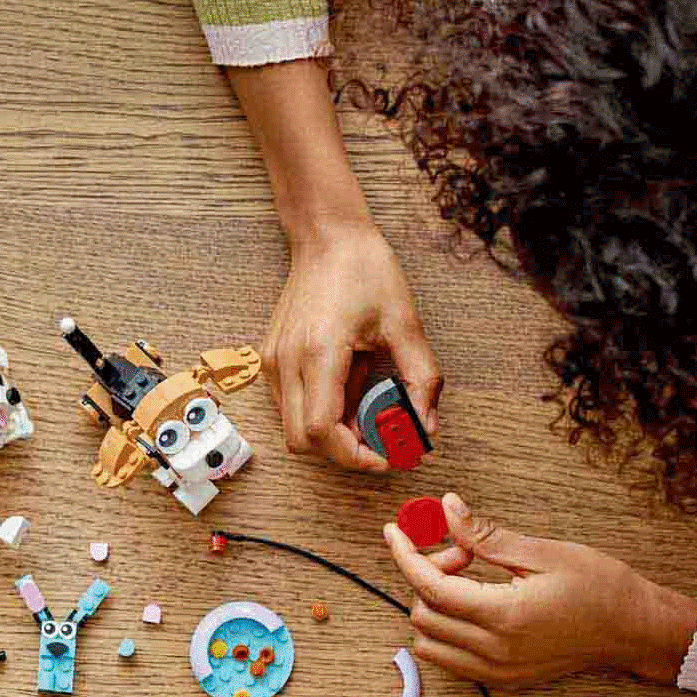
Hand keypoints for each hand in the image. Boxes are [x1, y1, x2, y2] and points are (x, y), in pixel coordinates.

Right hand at [262, 221, 442, 467]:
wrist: (326, 238)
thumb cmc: (363, 270)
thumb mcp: (405, 323)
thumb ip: (421, 379)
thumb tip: (425, 426)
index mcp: (318, 352)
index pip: (322, 431)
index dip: (354, 456)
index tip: (386, 458)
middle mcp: (287, 362)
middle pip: (303, 441)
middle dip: (343, 452)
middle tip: (380, 441)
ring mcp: (273, 364)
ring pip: (293, 430)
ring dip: (330, 434)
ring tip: (364, 408)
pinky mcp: (271, 362)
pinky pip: (290, 408)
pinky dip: (319, 415)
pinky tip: (345, 390)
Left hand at [383, 493, 696, 686]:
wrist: (635, 630)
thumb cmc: (600, 588)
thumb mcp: (542, 552)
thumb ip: (485, 535)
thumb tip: (446, 509)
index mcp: (503, 617)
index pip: (429, 586)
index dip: (404, 555)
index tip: (393, 531)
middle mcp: (494, 652)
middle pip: (422, 613)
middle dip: (428, 576)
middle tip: (462, 554)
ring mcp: (497, 672)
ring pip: (429, 641)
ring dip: (433, 606)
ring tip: (470, 581)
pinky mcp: (503, 679)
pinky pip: (450, 659)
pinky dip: (445, 630)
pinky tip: (472, 605)